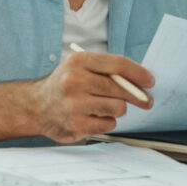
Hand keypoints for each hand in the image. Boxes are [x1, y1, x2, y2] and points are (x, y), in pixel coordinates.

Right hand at [33, 51, 153, 142]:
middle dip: (137, 96)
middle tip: (146, 101)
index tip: (150, 81)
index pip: (117, 64)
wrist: (36, 106)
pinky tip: (94, 116)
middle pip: (120, 88)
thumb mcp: (81, 67)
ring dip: (118, 109)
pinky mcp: (76, 124)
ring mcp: (74, 104)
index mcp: (78, 61)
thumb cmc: (66, 84)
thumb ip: (107, 70)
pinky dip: (107, 121)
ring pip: (118, 108)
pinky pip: (109, 124)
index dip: (138, 73)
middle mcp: (74, 81)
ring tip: (106, 106)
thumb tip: (140, 81)